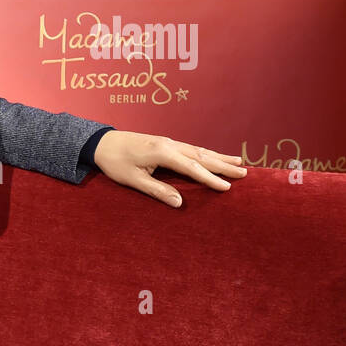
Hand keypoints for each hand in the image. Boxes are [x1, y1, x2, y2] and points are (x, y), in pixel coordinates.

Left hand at [92, 131, 246, 207]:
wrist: (101, 142)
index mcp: (162, 153)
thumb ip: (157, 190)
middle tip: (244, 173)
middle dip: (223, 165)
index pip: (192, 168)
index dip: (210, 178)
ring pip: (198, 150)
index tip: (227, 187)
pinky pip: (191, 148)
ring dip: (218, 157)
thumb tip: (180, 203)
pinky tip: (213, 156)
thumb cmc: (114, 162)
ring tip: (238, 162)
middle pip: (201, 156)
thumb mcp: (133, 180)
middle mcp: (169, 144)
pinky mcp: (165, 143)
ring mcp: (168, 142)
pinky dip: (206, 153)